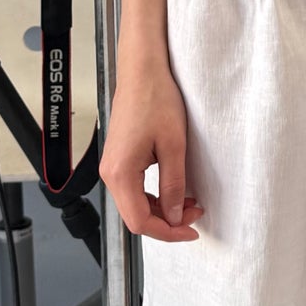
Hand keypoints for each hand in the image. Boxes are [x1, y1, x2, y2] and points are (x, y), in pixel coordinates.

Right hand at [99, 62, 204, 241]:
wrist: (142, 73)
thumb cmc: (155, 99)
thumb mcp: (174, 146)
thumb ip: (173, 185)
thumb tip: (176, 215)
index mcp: (120, 173)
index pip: (140, 221)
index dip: (168, 232)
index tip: (190, 231)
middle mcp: (110, 173)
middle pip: (136, 216)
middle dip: (168, 222)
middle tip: (196, 215)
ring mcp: (112, 167)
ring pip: (136, 204)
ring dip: (163, 209)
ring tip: (190, 203)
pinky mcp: (119, 160)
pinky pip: (134, 190)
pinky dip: (155, 196)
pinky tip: (174, 191)